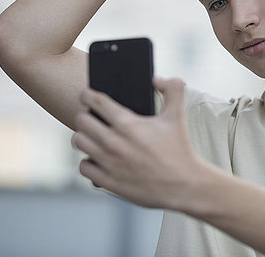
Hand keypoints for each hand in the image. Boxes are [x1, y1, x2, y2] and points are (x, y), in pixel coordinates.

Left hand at [73, 77, 201, 208]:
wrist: (184, 185)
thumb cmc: (180, 149)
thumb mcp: (178, 115)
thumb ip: (173, 89)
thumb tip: (156, 79)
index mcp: (129, 124)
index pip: (96, 101)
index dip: (87, 94)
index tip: (87, 95)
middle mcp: (114, 142)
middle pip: (82, 120)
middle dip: (85, 114)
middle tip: (91, 116)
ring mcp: (109, 163)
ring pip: (79, 142)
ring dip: (84, 136)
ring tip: (93, 136)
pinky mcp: (108, 181)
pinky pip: (83, 166)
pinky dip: (88, 161)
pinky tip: (98, 158)